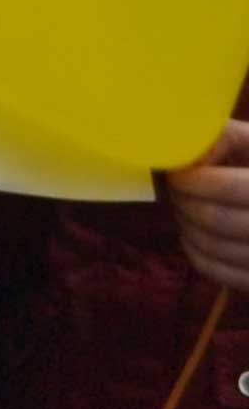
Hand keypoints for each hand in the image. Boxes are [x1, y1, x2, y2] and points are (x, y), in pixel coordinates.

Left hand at [170, 121, 248, 297]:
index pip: (231, 188)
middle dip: (184, 202)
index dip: (193, 181)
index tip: (177, 174)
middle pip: (216, 219)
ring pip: (212, 245)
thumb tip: (188, 156)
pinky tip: (192, 233)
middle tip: (176, 191)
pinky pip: (215, 270)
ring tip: (183, 208)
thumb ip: (222, 138)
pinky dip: (193, 250)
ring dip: (185, 224)